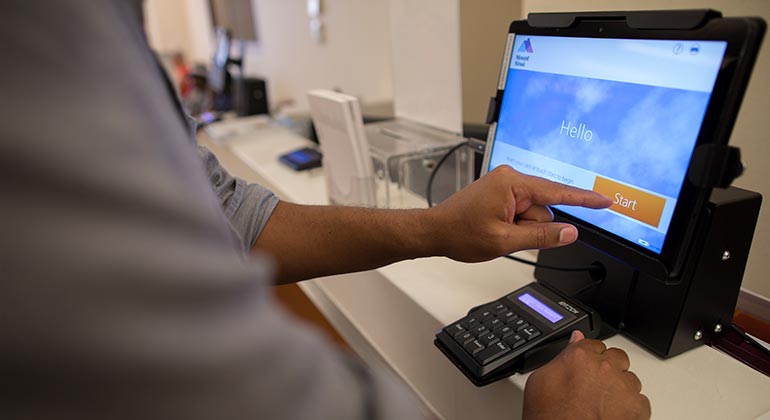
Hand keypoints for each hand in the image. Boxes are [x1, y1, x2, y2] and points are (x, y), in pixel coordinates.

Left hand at [428, 165, 611, 261]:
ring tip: (494, 231)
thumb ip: (541, 236)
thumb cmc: (459, 233)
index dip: (584, 199)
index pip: (558, 193)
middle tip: (502, 235)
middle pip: (544, 209)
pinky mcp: (501, 194)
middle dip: (530, 228)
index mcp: (512, 184)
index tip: (605, 200)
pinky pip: (521, 213)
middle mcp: (510, 179)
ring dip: (520, 229)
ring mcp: (505, 186)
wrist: (434, 231)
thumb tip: (570, 232)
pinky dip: (514, 225)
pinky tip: (495, 228)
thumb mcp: (504, 241)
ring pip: (533, 215)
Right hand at [523, 331, 650, 419]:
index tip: (586, 368)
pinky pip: (640, 401)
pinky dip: (630, 408)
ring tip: (603, 404)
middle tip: (595, 387)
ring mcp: (623, 387)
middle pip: (616, 358)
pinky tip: (612, 415)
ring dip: (620, 388)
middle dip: (609, 369)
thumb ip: (562, 355)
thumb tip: (574, 340)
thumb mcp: (540, 380)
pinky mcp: (637, 408)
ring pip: (630, 379)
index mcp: (580, 356)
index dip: (589, 358)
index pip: (594, 344)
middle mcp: (605, 367)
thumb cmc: (549, 416)